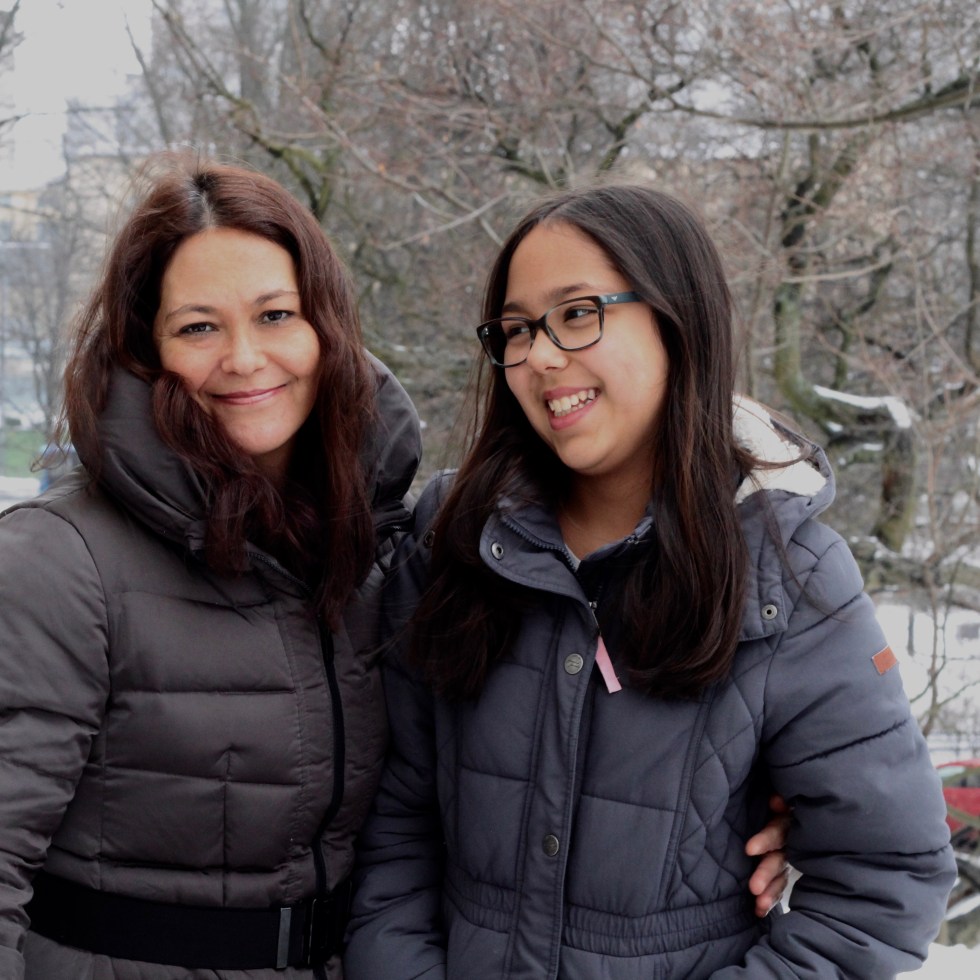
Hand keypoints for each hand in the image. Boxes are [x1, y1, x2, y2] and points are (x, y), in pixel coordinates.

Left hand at [744, 794, 791, 916]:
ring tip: (758, 905)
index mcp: (787, 822)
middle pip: (779, 859)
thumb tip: (776, 802)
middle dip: (767, 873)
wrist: (784, 804)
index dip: (766, 841)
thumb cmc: (774, 800)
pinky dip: (770, 898)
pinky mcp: (783, 868)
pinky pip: (779, 885)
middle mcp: (791, 842)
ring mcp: (789, 857)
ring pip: (781, 876)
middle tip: (753, 888)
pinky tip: (758, 911)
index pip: (777, 832)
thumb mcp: (779, 800)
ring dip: (771, 891)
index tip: (749, 850)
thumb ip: (780, 801)